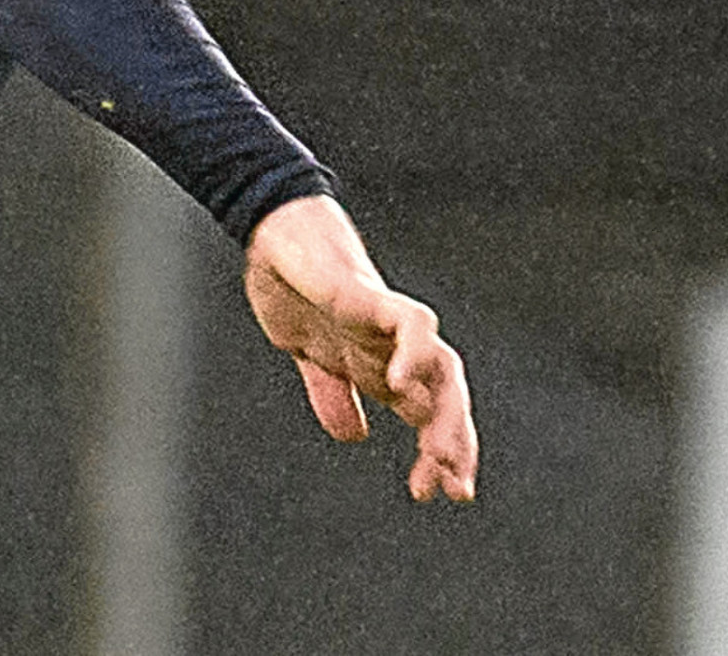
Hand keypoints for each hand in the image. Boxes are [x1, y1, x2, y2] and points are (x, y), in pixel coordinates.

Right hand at [241, 194, 479, 502]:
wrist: (271, 234)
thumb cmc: (290, 283)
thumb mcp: (308, 352)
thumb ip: (332, 391)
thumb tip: (353, 434)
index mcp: (379, 363)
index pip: (428, 413)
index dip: (438, 453)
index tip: (432, 493)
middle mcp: (394, 347)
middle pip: (447, 398)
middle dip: (456, 445)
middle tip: (455, 491)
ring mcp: (388, 323)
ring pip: (443, 369)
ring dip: (447, 414)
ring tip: (439, 456)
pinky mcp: (374, 297)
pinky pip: (413, 325)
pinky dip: (414, 354)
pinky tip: (401, 384)